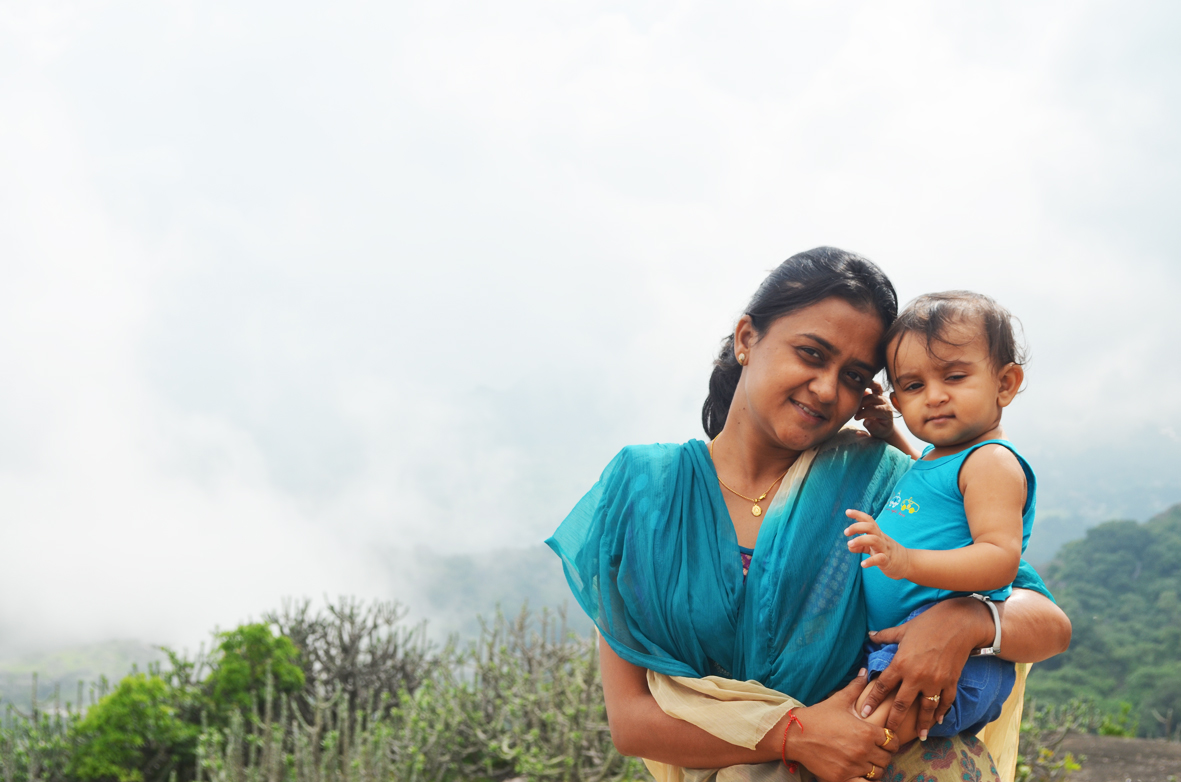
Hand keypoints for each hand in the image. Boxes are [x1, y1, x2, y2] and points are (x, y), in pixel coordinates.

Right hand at [786, 670, 895, 781]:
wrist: (795, 735)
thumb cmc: (818, 717)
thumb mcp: (838, 700)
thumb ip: (855, 687)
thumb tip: (864, 671)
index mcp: (866, 732)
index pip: (893, 741)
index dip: (892, 741)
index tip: (885, 741)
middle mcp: (863, 751)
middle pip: (887, 759)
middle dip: (883, 755)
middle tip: (875, 751)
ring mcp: (853, 766)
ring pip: (877, 773)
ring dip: (874, 768)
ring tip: (866, 762)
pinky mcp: (842, 778)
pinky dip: (865, 781)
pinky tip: (860, 774)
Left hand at [845, 510, 910, 579]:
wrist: (907, 564)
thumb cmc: (888, 553)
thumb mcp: (874, 548)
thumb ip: (862, 546)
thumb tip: (850, 546)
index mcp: (878, 534)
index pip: (869, 520)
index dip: (858, 514)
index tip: (847, 512)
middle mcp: (881, 539)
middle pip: (870, 527)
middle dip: (857, 527)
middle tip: (845, 532)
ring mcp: (885, 549)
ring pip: (874, 540)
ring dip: (860, 540)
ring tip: (849, 544)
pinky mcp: (888, 561)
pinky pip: (880, 559)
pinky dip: (870, 561)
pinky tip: (863, 564)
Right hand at [855, 382, 895, 440]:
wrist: (885, 426)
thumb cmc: (881, 429)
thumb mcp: (878, 432)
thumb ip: (873, 427)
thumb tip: (866, 421)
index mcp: (886, 412)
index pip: (874, 409)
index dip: (864, 413)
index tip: (856, 418)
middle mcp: (885, 403)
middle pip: (872, 398)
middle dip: (861, 404)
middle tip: (854, 412)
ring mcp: (881, 397)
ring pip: (871, 392)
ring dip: (861, 398)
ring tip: (856, 405)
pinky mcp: (878, 394)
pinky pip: (875, 386)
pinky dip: (868, 386)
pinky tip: (860, 390)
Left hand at [857, 597, 994, 734]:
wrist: (958, 623)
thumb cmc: (928, 623)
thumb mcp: (904, 629)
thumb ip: (886, 635)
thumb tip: (870, 635)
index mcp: (901, 663)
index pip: (883, 686)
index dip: (873, 700)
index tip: (864, 713)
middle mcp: (916, 676)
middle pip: (901, 704)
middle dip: (893, 721)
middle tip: (887, 735)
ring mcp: (935, 681)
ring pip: (926, 708)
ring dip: (922, 724)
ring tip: (920, 736)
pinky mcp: (950, 681)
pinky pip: (945, 701)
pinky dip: (942, 712)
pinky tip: (939, 720)